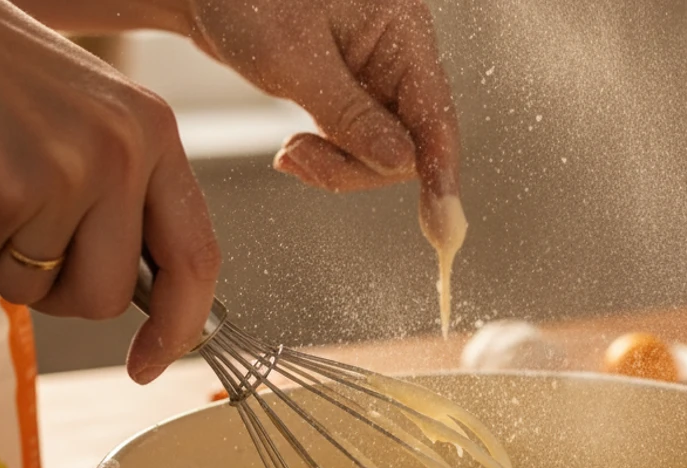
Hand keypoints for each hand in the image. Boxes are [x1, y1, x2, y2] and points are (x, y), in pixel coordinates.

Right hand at [0, 0, 220, 383]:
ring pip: (38, 289)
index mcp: (156, 135)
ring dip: (0, 257)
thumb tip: (150, 296)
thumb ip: (127, 199)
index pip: (197, 255)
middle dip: (59, 289)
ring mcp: (64, 170)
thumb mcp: (94, 124)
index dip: (181, 324)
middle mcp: (122, 152)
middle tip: (22, 234)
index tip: (152, 363)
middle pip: (108, 295)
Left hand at [186, 0, 465, 249]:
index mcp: (403, 31)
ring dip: (337, 165)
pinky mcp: (349, 90)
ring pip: (381, 149)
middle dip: (357, 167)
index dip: (440, 176)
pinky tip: (293, 152)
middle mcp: (398, 51)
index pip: (436, 117)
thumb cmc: (244, 0)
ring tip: (287, 154)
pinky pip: (357, 142)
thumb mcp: (294, 61)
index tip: (442, 227)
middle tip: (300, 161)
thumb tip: (401, 164)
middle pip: (409, 142)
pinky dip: (327, 157)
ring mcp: (375, 73)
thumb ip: (351, 116)